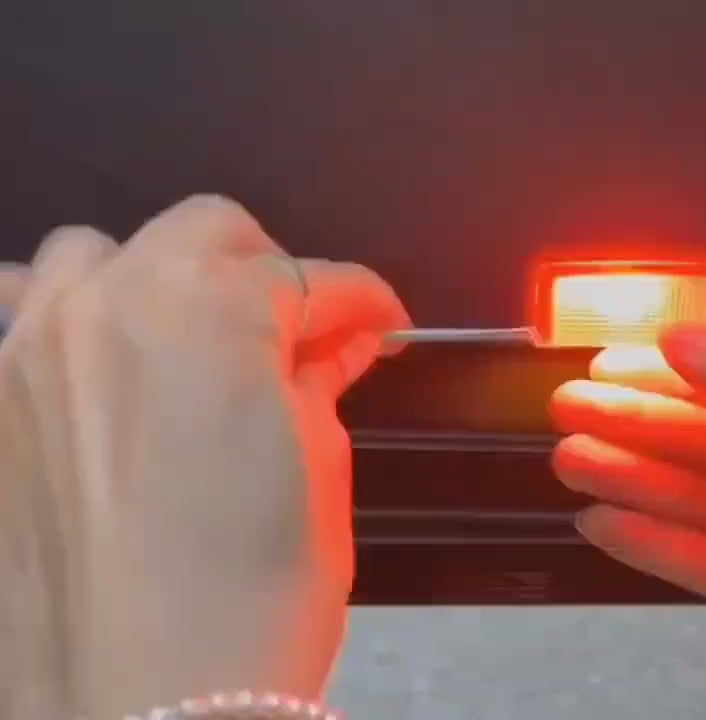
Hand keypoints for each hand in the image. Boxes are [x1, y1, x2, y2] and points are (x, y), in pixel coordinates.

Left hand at [0, 196, 409, 719]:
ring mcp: (28, 349)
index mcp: (212, 313)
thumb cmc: (248, 604)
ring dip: (154, 282)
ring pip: (94, 254)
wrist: (141, 711)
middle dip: (267, 272)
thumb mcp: (316, 475)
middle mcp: (107, 304)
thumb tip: (334, 345)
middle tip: (299, 338)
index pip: (312, 276)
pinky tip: (90, 377)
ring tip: (185, 348)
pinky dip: (60, 325)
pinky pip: (14, 317)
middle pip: (205, 232)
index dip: (364, 303)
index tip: (379, 329)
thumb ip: (317, 384)